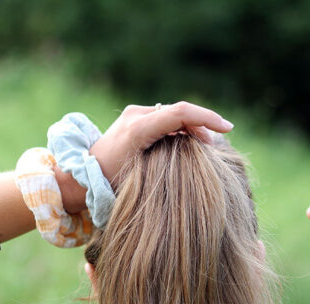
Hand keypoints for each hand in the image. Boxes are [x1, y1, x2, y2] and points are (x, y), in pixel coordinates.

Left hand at [89, 101, 233, 186]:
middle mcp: (136, 116)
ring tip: (205, 146)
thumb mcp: (142, 177)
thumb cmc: (111, 184)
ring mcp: (134, 114)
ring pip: (173, 114)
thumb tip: (195, 149)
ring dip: (191, 127)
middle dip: (203, 125)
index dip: (207, 118)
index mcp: (138, 129)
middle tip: (217, 143)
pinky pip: (164, 118)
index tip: (228, 128)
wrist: (80, 177)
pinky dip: (179, 128)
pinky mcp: (134, 117)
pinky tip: (188, 143)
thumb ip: (168, 159)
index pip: (181, 113)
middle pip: (180, 112)